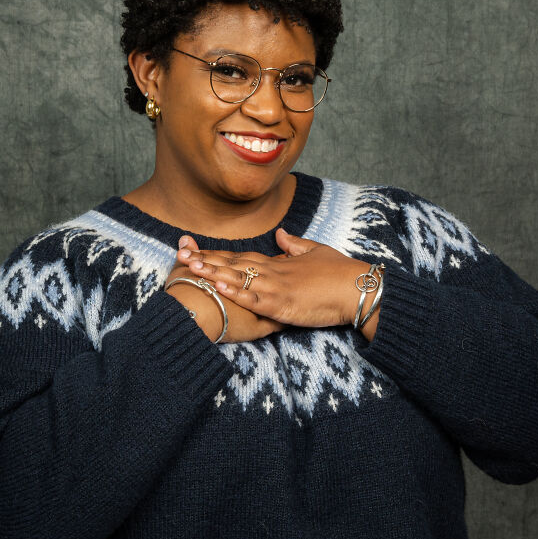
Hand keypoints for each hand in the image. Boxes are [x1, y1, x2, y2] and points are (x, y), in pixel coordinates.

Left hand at [176, 228, 374, 330]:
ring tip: (190, 268)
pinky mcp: (283, 305)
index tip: (193, 250)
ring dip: (213, 274)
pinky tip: (219, 288)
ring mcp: (276, 288)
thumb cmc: (339, 272)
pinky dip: (235, 293)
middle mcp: (272, 272)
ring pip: (238, 279)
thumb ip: (294, 244)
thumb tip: (279, 233)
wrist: (358, 289)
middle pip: (232, 264)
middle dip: (205, 261)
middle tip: (179, 254)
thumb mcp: (315, 252)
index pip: (239, 256)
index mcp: (277, 262)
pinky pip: (254, 300)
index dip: (215, 254)